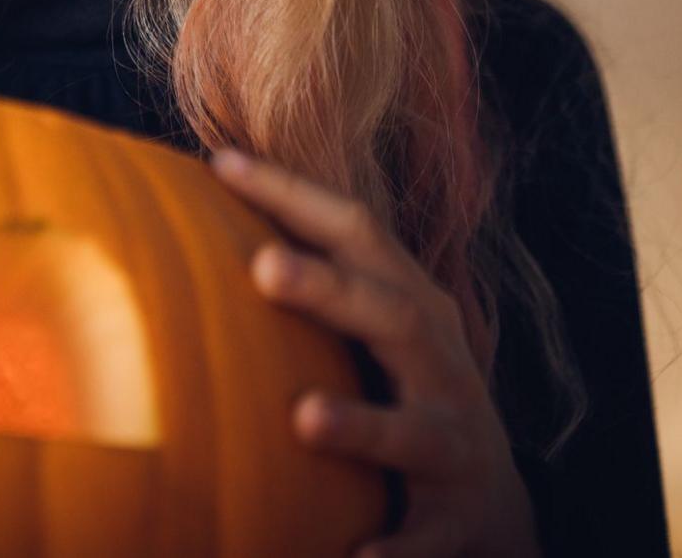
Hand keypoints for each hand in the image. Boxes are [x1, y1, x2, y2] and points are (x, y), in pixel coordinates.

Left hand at [207, 148, 540, 557]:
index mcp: (413, 306)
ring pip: (412, 432)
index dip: (295, 194)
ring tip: (304, 419)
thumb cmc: (403, 393)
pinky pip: (423, 537)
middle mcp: (442, 365)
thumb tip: (191, 205)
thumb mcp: (373, 331)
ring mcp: (453, 443)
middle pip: (391, 315)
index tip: (222, 163)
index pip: (359, 233)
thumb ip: (312, 278)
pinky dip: (393, 549)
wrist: (490, 508)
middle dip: (330, 290)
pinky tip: (355, 557)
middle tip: (262, 267)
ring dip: (361, 424)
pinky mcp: (455, 520)